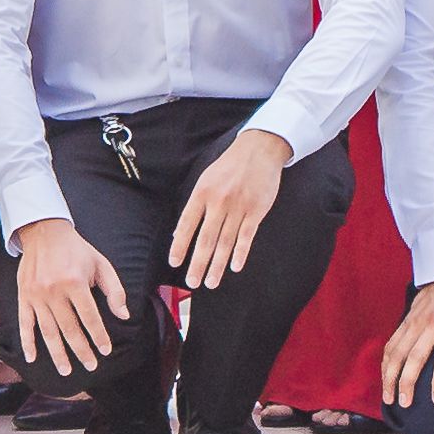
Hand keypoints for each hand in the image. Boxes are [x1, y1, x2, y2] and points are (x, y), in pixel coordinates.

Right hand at [11, 215, 126, 377]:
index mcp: (75, 283)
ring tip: (66, 370)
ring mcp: (36, 295)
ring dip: (57, 354)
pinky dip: (27, 342)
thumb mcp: (101, 264)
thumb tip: (123, 315)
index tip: (105, 350)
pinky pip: (25, 323)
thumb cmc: (76, 249)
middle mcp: (54, 291)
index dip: (99, 337)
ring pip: (48, 331)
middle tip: (90, 366)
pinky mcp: (24, 296)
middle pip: (70, 330)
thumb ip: (114, 290)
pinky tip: (32, 357)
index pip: (90, 318)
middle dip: (82, 351)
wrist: (44, 232)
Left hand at [173, 128, 292, 289]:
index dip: (180, 245)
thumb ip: (194, 206)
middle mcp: (218, 201)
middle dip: (198, 263)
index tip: (174, 262)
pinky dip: (241, 253)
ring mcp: (238, 207)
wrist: (258, 150)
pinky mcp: (256, 210)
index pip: (187, 224)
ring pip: (225, 242)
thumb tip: (178, 233)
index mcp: (202, 193)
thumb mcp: (205, 180)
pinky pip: (247, 236)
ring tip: (211, 281)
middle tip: (192, 282)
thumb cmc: (229, 166)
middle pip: (206, 238)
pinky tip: (235, 267)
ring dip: (218, 264)